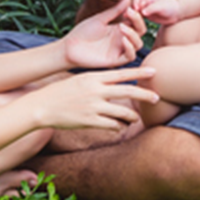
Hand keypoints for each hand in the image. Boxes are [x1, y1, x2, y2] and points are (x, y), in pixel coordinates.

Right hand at [16, 68, 156, 131]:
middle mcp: (95, 91)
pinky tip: (119, 127)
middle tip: (157, 97)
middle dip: (145, 95)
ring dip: (132, 116)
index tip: (154, 71)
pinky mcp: (89, 121)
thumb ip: (97, 81)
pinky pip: (112, 125)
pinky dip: (118, 127)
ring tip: (135, 118)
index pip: (121, 73)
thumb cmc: (60, 92)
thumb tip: (114, 82)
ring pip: (122, 112)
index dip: (139, 72)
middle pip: (127, 91)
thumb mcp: (79, 80)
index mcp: (93, 77)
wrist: (42, 106)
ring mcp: (93, 107)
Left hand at [64, 0, 145, 68]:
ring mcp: (119, 50)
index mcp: (119, 29)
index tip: (131, 7)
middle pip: (140, 32)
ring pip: (138, 44)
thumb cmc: (83, 32)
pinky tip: (123, 39)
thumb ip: (114, 11)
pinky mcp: (115, 61)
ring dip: (133, 35)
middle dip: (138, 22)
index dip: (137, 15)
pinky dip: (130, 48)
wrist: (69, 47)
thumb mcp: (100, 19)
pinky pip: (130, 56)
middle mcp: (122, 39)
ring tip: (122, 27)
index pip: (136, 22)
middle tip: (129, 13)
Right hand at [133, 0, 183, 24]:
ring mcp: (146, 10)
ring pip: (135, 13)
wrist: (177, 13)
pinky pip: (139, 19)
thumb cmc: (170, 6)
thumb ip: (152, 9)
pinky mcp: (147, 17)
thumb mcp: (162, 6)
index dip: (135, 3)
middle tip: (130, 18)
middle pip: (134, 6)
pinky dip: (136, 21)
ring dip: (132, 17)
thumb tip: (143, 12)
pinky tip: (134, 26)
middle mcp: (145, 4)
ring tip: (130, 23)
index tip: (136, 9)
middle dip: (131, 11)